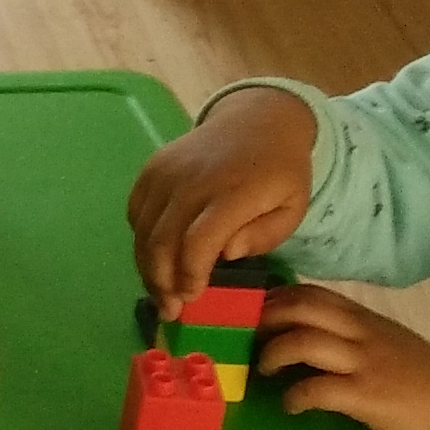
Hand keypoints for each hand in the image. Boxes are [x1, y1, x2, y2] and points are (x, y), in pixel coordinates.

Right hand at [127, 88, 316, 313]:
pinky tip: (157, 256)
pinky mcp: (151, 170)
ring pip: (143, 231)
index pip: (198, 241)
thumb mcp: (293, 207)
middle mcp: (192, 181)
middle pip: (162, 241)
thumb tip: (227, 252)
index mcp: (233, 192)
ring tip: (161, 292)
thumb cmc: (279, 173)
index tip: (193, 297)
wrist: (257, 120)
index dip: (190, 274)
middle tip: (171, 309)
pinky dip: (142, 240)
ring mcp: (166, 172)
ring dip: (148, 267)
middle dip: (162, 282)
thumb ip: (265, 235)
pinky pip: (136, 214)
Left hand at [258, 286, 429, 429]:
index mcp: (368, 320)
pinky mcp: (368, 396)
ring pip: (304, 341)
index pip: (313, 294)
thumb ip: (354, 335)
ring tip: (265, 371)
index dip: (276, 300)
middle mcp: (364, 334)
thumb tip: (307, 335)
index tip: (253, 315)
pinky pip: (318, 388)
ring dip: (273, 354)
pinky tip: (291, 405)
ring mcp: (366, 364)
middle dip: (265, 319)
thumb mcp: (390, 345)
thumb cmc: (424, 384)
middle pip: (303, 308)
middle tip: (248, 340)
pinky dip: (295, 396)